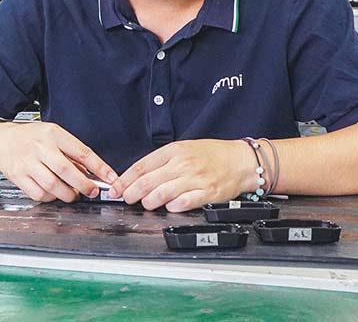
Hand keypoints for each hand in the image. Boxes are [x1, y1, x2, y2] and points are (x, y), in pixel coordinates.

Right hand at [0, 122, 116, 202]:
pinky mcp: (18, 177)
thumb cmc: (30, 138)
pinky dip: (50, 198)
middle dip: (84, 185)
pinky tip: (53, 193)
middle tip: (91, 191)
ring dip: (67, 194)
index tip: (112, 178)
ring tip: (72, 193)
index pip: (81, 151)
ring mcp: (27, 163)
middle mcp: (39, 147)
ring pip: (53, 186)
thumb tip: (92, 173)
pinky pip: (39, 194)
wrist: (0, 142)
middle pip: (66, 171)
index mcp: (53, 134)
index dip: (100, 167)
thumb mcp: (52, 135)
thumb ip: (71, 152)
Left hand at [113, 139, 256, 211]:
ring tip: (145, 204)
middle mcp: (182, 164)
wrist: (241, 160)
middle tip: (125, 199)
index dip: (125, 180)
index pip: (141, 166)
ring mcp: (195, 179)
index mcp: (173, 151)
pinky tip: (168, 208)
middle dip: (132, 193)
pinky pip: (185, 202)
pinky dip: (172, 206)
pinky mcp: (208, 193)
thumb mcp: (183, 149)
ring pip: (163, 193)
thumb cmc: (212, 155)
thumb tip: (139, 176)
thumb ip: (162, 161)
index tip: (115, 189)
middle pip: (148, 181)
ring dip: (149, 202)